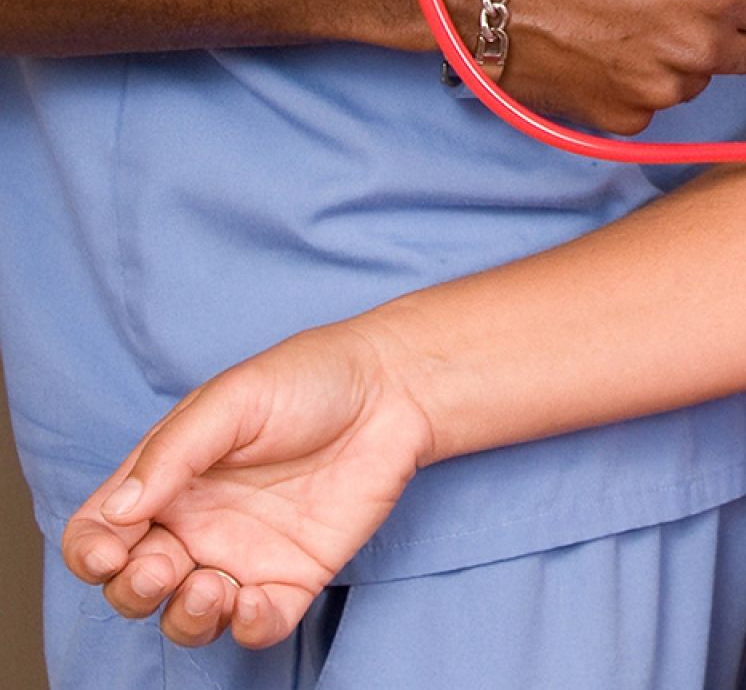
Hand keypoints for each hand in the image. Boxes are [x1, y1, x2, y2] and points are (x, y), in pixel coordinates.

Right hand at [61, 323, 432, 649]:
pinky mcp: (295, 576)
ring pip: (190, 617)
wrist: (391, 392)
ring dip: (185, 619)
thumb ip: (172, 455)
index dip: (91, 553)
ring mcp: (245, 556)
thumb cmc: (307, 381)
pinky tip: (255, 602)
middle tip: (163, 569)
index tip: (110, 552)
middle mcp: (196, 526)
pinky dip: (248, 628)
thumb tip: (117, 512)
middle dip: (133, 592)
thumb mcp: (231, 401)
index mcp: (164, 482)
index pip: (100, 533)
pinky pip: (259, 625)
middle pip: (135, 586)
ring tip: (212, 586)